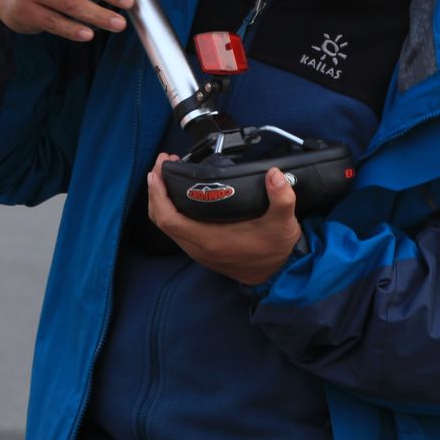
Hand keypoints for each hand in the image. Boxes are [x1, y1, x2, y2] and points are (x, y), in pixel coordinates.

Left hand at [145, 153, 302, 286]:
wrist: (278, 274)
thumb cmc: (276, 249)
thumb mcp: (283, 223)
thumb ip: (281, 198)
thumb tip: (274, 174)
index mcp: (211, 240)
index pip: (169, 219)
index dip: (158, 195)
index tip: (157, 172)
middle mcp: (199, 247)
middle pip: (161, 220)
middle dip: (155, 191)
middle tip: (161, 166)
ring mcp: (198, 250)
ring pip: (167, 225)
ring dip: (161, 200)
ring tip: (166, 175)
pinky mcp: (202, 249)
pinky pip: (176, 229)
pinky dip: (170, 210)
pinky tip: (178, 194)